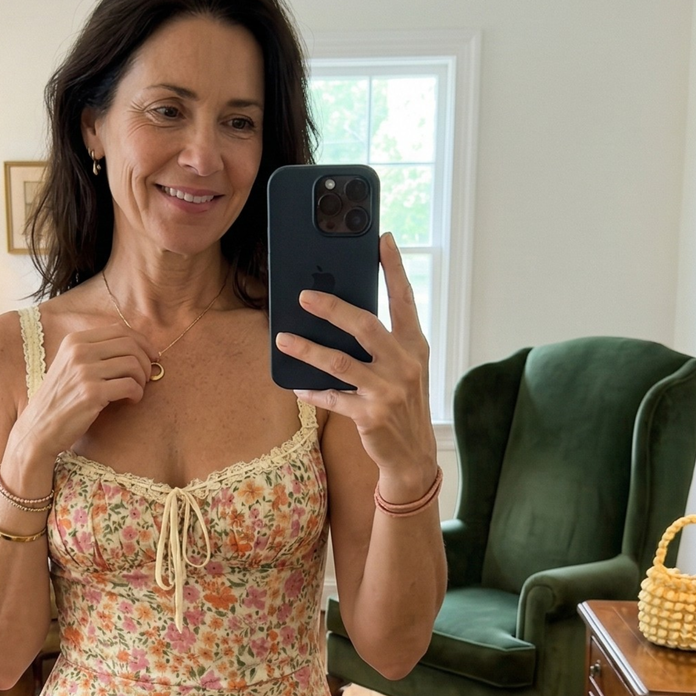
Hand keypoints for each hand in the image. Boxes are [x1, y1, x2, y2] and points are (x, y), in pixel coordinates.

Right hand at [14, 323, 153, 462]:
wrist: (39, 428)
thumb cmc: (60, 399)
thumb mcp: (70, 366)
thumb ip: (95, 352)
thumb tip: (136, 346)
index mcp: (74, 341)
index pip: (120, 329)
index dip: (142, 341)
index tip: (151, 355)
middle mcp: (78, 351)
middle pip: (130, 344)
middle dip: (146, 359)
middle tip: (147, 376)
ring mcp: (84, 371)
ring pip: (133, 364)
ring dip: (142, 378)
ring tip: (137, 390)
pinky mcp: (91, 393)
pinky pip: (130, 386)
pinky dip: (137, 394)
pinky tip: (131, 400)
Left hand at [274, 233, 436, 497]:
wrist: (413, 455)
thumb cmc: (402, 403)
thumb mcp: (403, 369)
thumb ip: (383, 343)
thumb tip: (342, 314)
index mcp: (414, 346)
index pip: (404, 300)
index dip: (394, 269)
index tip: (382, 239)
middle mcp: (404, 364)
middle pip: (365, 326)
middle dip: (332, 308)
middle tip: (304, 295)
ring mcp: (388, 391)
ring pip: (340, 363)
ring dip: (307, 349)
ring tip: (282, 338)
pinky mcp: (370, 416)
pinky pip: (332, 398)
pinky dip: (312, 391)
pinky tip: (295, 385)